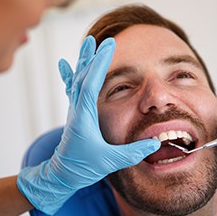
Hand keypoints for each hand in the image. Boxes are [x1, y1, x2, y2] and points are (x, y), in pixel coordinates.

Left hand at [17, 36, 159, 214]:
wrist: (61, 175)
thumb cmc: (82, 168)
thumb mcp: (110, 162)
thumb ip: (133, 152)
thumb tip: (155, 144)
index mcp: (84, 117)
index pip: (91, 84)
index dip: (100, 64)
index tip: (108, 46)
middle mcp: (77, 110)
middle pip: (83, 76)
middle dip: (93, 57)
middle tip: (101, 40)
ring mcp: (75, 111)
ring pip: (78, 80)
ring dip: (85, 61)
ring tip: (88, 44)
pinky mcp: (75, 115)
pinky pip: (73, 89)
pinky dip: (71, 74)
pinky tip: (64, 65)